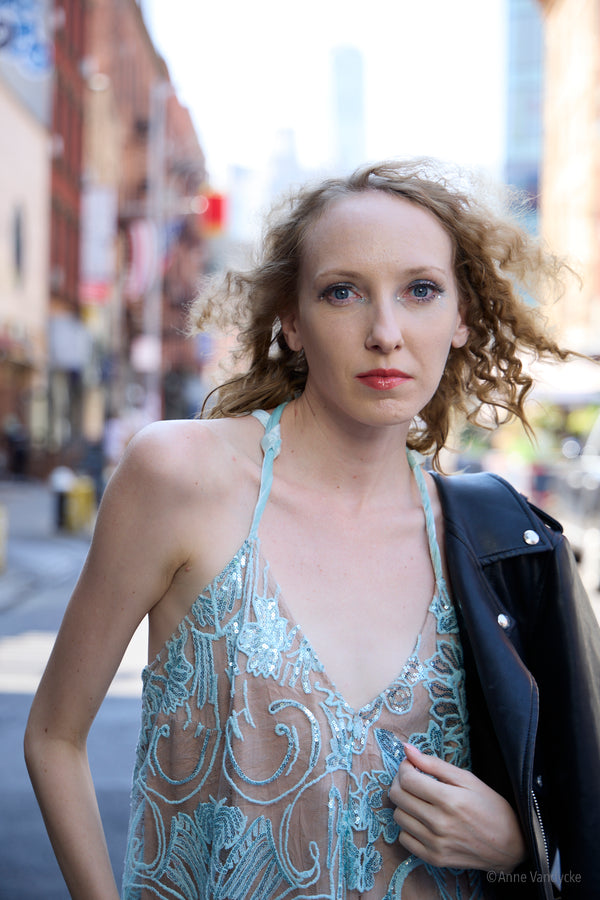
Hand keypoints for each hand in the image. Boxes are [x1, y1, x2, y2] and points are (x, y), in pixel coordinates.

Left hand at [389, 743, 526, 872]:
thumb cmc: (490, 807)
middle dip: (400, 782)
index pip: (407, 779)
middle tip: (412, 779)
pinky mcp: (434, 859)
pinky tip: (421, 820)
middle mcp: (439, 823)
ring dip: (404, 804)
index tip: (411, 765)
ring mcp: (435, 844)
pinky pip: (404, 839)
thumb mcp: (467, 779)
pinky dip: (408, 827)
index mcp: (449, 799)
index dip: (405, 768)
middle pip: (398, 797)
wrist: (509, 845)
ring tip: (418, 799)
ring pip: (399, 817)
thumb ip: (434, 763)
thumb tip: (407, 749)